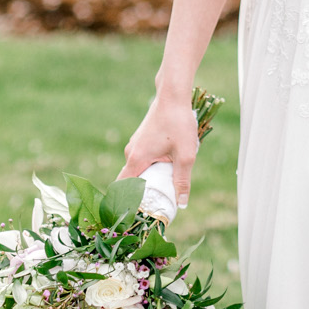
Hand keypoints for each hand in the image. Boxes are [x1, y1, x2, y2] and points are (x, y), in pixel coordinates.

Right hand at [120, 90, 199, 209]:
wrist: (174, 95)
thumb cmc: (179, 122)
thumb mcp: (185, 155)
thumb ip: (182, 180)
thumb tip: (181, 203)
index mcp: (136, 159)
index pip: (123, 188)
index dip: (127, 202)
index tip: (138, 213)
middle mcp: (131, 153)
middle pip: (132, 181)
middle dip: (144, 192)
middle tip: (159, 204)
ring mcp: (135, 144)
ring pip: (140, 169)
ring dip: (151, 177)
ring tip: (167, 184)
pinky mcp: (142, 139)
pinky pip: (144, 159)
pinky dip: (153, 166)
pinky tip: (169, 164)